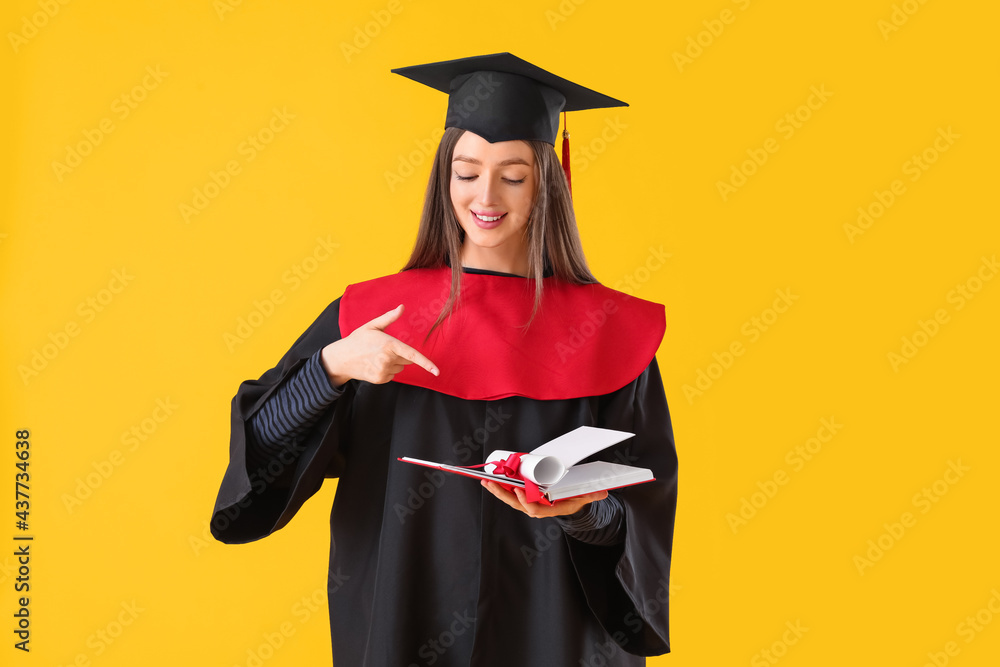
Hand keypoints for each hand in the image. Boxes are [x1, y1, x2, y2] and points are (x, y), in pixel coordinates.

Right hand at [320, 304, 438, 385]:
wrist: (341, 359)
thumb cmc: (358, 340)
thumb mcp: (372, 326)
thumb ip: (389, 317)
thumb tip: (402, 307)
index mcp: (389, 345)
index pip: (412, 355)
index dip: (426, 364)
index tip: (437, 371)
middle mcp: (388, 359)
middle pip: (407, 359)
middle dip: (400, 354)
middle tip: (383, 348)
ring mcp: (383, 371)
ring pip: (400, 367)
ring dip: (394, 362)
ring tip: (377, 356)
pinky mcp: (380, 379)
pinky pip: (393, 375)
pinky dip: (388, 370)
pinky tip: (375, 364)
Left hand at [481, 480, 607, 517]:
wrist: (569, 505)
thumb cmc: (574, 500)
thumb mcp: (583, 498)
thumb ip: (592, 495)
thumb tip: (603, 492)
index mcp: (549, 509)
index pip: (534, 509)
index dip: (525, 501)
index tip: (518, 490)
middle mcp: (536, 507)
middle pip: (516, 503)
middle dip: (503, 494)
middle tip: (492, 482)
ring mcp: (529, 503)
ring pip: (510, 498)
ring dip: (498, 490)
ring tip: (486, 480)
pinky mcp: (524, 497)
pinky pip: (510, 494)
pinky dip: (500, 488)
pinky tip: (491, 480)